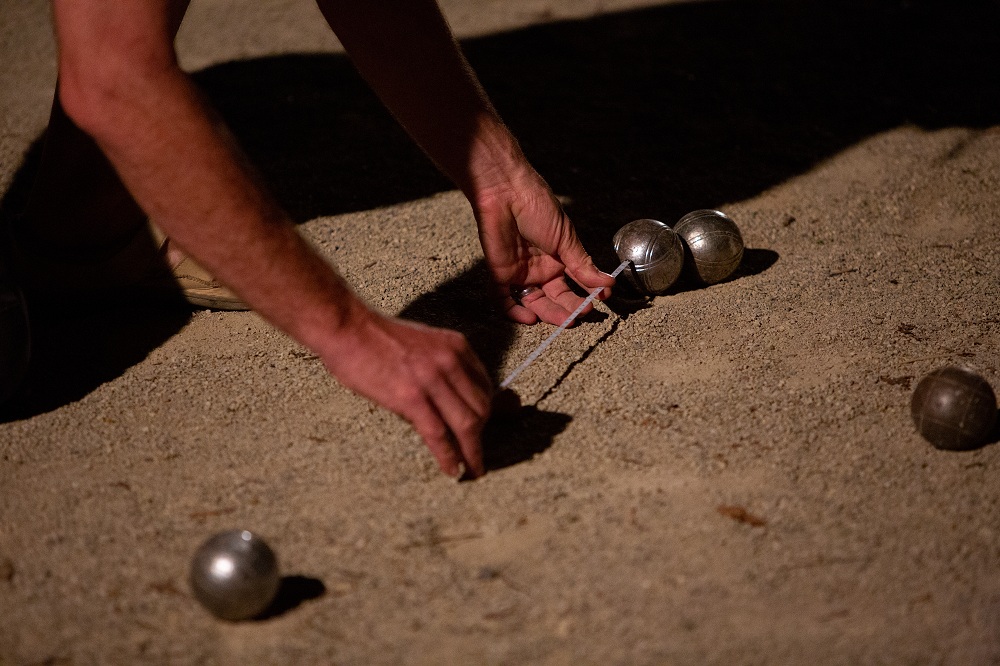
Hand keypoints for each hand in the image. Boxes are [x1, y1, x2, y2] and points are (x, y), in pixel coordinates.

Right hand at [321, 307, 492, 477]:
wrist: (347, 327)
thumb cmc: (377, 336)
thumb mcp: (424, 342)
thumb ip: (443, 364)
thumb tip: (454, 395)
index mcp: (456, 346)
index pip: (485, 387)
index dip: (487, 412)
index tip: (481, 428)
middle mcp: (451, 361)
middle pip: (482, 408)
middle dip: (482, 434)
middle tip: (475, 453)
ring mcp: (433, 379)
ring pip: (467, 424)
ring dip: (473, 453)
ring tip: (473, 469)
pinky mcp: (411, 397)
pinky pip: (439, 434)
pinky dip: (450, 457)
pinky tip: (453, 470)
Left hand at [473, 168, 615, 324]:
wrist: (507, 191)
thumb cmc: (537, 206)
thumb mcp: (566, 237)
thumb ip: (582, 264)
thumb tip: (607, 283)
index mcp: (558, 258)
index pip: (575, 284)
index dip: (588, 293)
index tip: (603, 298)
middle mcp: (540, 269)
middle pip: (556, 298)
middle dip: (570, 308)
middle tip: (583, 313)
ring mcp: (520, 273)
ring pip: (534, 303)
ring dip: (549, 315)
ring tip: (565, 321)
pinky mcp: (499, 274)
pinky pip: (504, 300)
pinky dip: (515, 313)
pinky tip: (530, 319)